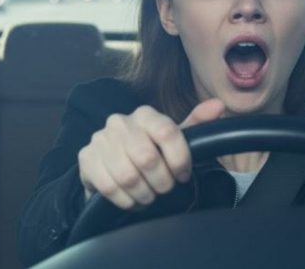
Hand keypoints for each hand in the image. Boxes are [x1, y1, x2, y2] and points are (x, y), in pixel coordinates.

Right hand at [77, 99, 224, 208]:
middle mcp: (120, 122)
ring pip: (128, 176)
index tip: (183, 174)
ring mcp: (100, 139)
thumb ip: (197, 124)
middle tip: (164, 189)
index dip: (180, 159)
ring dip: (144, 193)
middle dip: (161, 182)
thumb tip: (219, 105)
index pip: (167, 133)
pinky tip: (131, 199)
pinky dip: (125, 200)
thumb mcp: (174, 139)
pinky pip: (109, 186)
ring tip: (148, 195)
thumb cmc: (148, 151)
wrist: (111, 164)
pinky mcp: (86, 158)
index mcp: (145, 114)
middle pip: (148, 158)